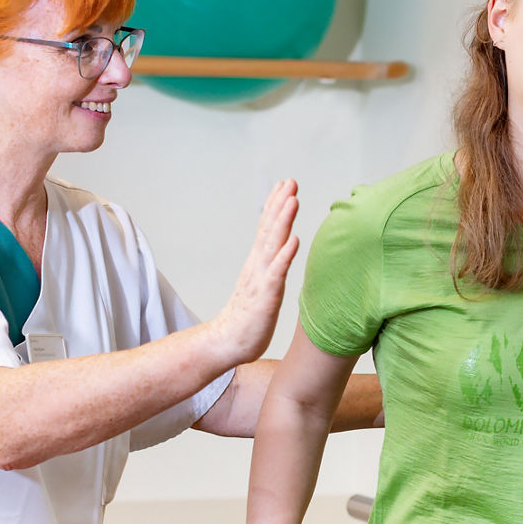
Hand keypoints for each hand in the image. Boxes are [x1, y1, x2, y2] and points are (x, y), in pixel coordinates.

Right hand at [208, 180, 298, 366]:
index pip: (267, 229)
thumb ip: (269, 271)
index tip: (285, 185)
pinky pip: (277, 272)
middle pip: (270, 229)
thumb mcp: (263, 288)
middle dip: (280, 203)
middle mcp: (258, 265)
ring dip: (283, 220)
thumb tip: (279, 259)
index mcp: (258, 263)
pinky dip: (285, 255)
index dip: (276, 206)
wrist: (228, 342)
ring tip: (293, 199)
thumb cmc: (248, 319)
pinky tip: (294, 240)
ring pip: (273, 244)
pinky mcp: (266, 296)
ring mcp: (261, 279)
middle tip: (290, 181)